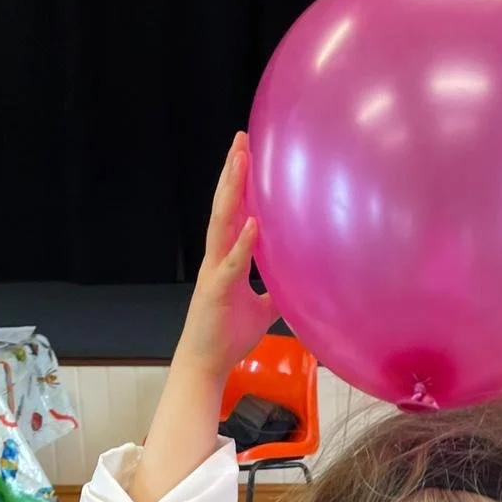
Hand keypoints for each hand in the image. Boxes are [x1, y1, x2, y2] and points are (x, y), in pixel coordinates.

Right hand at [175, 134, 277, 379]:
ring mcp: (215, 271)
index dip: (238, 182)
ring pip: (221, 223)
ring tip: (240, 162)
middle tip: (240, 137)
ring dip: (232, 192)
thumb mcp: (261, 310)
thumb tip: (294, 284)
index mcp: (225, 257)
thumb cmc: (228, 336)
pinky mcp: (217, 291)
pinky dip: (243, 242)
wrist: (207, 364)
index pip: (233, 211)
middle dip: (231, 171)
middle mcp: (216, 257)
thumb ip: (273, 291)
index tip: (246, 151)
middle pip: (223, 205)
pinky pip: (232, 263)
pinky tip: (254, 223)